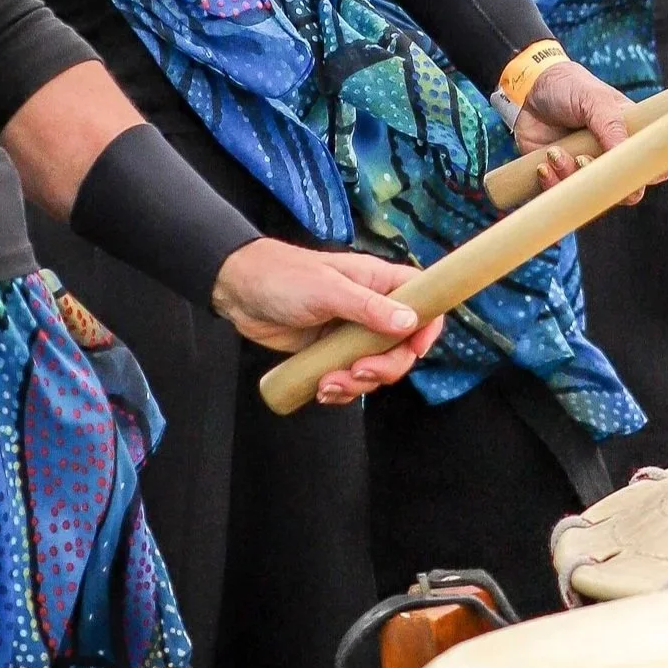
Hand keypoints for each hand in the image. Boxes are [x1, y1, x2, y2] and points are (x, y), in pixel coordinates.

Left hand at [211, 242, 443, 404]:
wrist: (240, 292)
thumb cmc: (286, 277)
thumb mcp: (329, 290)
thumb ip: (369, 308)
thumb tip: (409, 323)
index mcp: (379, 283)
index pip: (422, 302)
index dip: (426, 328)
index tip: (414, 351)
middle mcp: (371, 310)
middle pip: (401, 347)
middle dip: (384, 368)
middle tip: (359, 372)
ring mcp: (350, 334)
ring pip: (375, 368)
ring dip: (357, 384)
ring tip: (329, 384)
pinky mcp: (329, 354)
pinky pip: (348, 379)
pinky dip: (339, 390)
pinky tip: (320, 390)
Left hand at [514, 58, 636, 193]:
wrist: (530, 90)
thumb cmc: (570, 88)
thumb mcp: (594, 99)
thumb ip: (611, 124)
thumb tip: (624, 155)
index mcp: (628, 137)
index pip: (654, 166)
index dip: (649, 175)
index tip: (629, 170)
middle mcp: (610, 157)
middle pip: (624, 191)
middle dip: (604, 184)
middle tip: (582, 160)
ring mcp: (586, 169)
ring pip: (590, 195)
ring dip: (570, 178)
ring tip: (554, 153)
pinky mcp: (560, 176)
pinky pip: (561, 195)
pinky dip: (551, 184)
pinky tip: (543, 165)